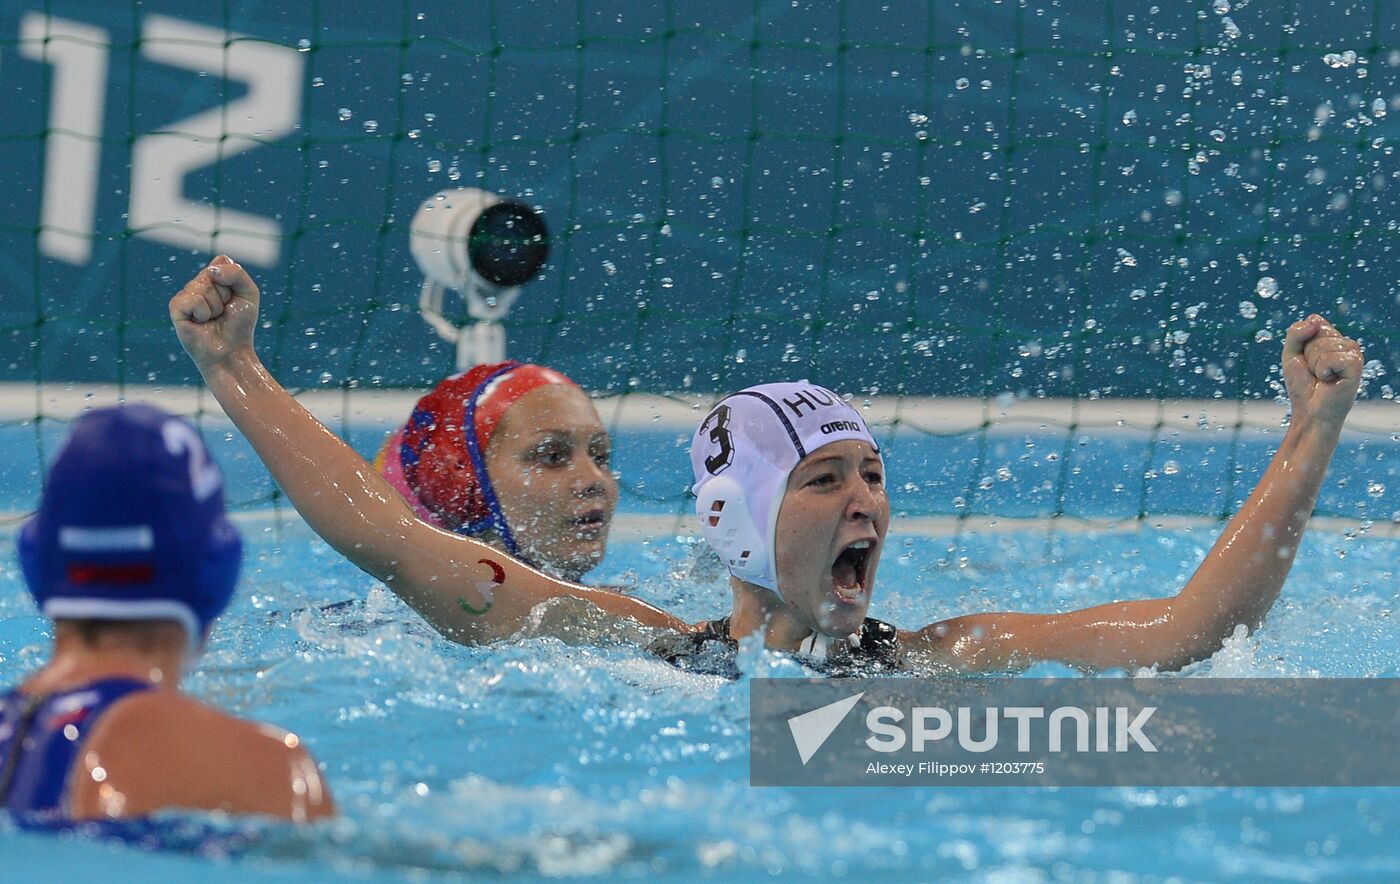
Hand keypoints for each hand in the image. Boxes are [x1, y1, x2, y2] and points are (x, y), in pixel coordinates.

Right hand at [169, 255, 259, 371]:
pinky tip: (201, 322)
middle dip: (225, 294)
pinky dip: (202, 312)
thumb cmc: (239, 325)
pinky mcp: (176, 308)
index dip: (234, 280)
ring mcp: (186, 295)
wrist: (231, 352)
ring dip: (215, 306)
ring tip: (213, 319)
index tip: (236, 298)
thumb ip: (236, 273)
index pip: (222, 261)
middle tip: (224, 311)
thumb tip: (211, 270)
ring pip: (202, 286)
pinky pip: (191, 300)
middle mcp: (198, 283)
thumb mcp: (249, 293)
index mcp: (214, 277)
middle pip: (212, 273)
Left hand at [1281, 314, 1362, 431]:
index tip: (1305, 359)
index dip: (1302, 340)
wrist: (1310, 411)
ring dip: (1314, 364)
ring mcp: (1353, 352)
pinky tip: (1329, 380)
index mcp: (1332, 338)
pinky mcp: (1356, 364)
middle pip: (1317, 331)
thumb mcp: (1291, 354)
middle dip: (1307, 353)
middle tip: (1313, 371)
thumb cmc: (1303, 385)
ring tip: (1322, 377)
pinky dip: (1323, 370)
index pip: (1314, 320)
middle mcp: (1345, 342)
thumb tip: (1315, 320)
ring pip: (1323, 344)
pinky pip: (1330, 357)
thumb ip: (1296, 333)